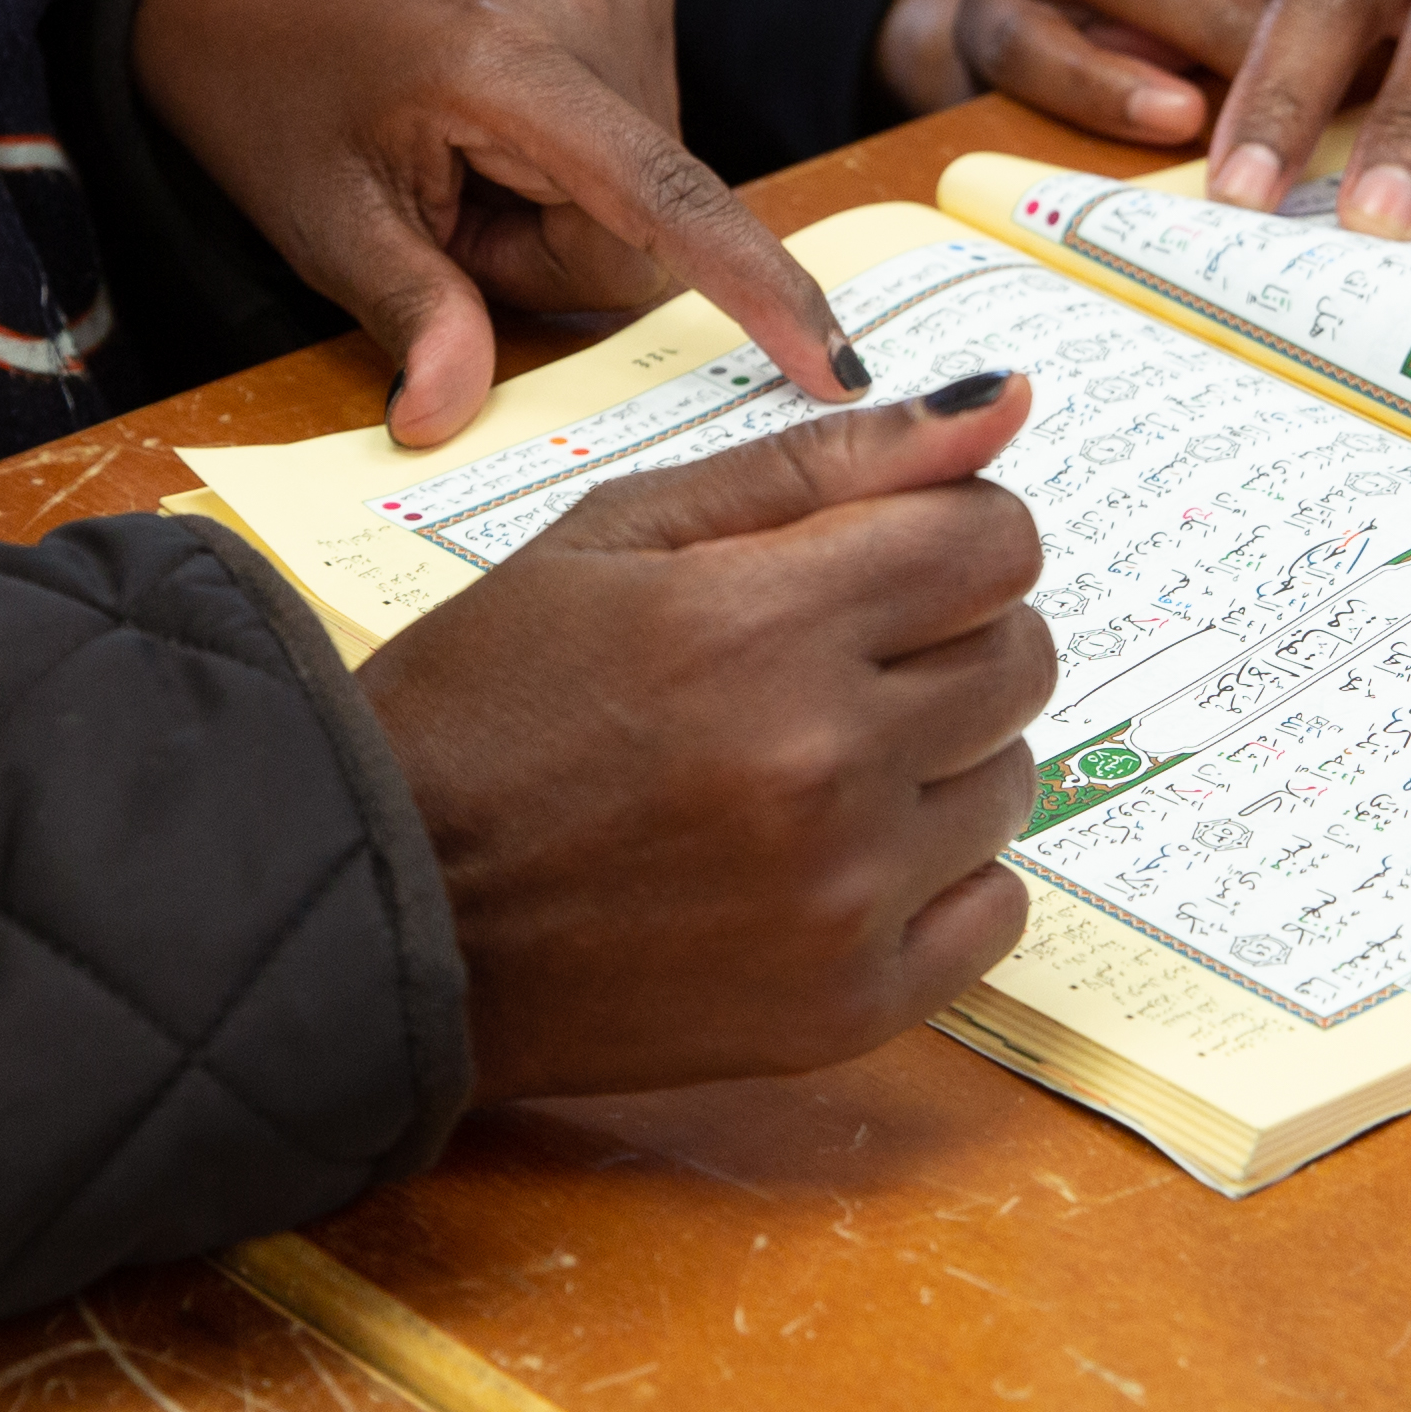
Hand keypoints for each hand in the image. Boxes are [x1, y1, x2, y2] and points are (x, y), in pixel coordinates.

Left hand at [135, 0, 866, 447]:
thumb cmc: (275, 90)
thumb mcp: (322, 222)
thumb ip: (411, 314)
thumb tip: (447, 421)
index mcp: (506, 60)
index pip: (664, 198)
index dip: (755, 290)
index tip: (837, 366)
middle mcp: (593, 0)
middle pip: (649, 229)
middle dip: (555, 258)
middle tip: (447, 213)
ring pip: (655, 190)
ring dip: (568, 210)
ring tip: (465, 158)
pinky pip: (648, 133)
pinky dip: (580, 160)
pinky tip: (500, 122)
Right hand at [360, 373, 1051, 1099]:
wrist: (388, 907)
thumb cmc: (488, 703)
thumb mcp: (619, 532)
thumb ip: (822, 461)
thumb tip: (1009, 402)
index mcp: (764, 622)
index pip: (997, 539)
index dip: (946, 533)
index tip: (876, 564)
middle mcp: (825, 762)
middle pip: (1021, 655)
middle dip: (946, 636)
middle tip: (827, 664)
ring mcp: (844, 899)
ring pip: (1014, 780)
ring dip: (938, 758)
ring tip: (806, 765)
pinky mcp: (846, 1010)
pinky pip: (995, 912)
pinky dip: (937, 878)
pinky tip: (828, 860)